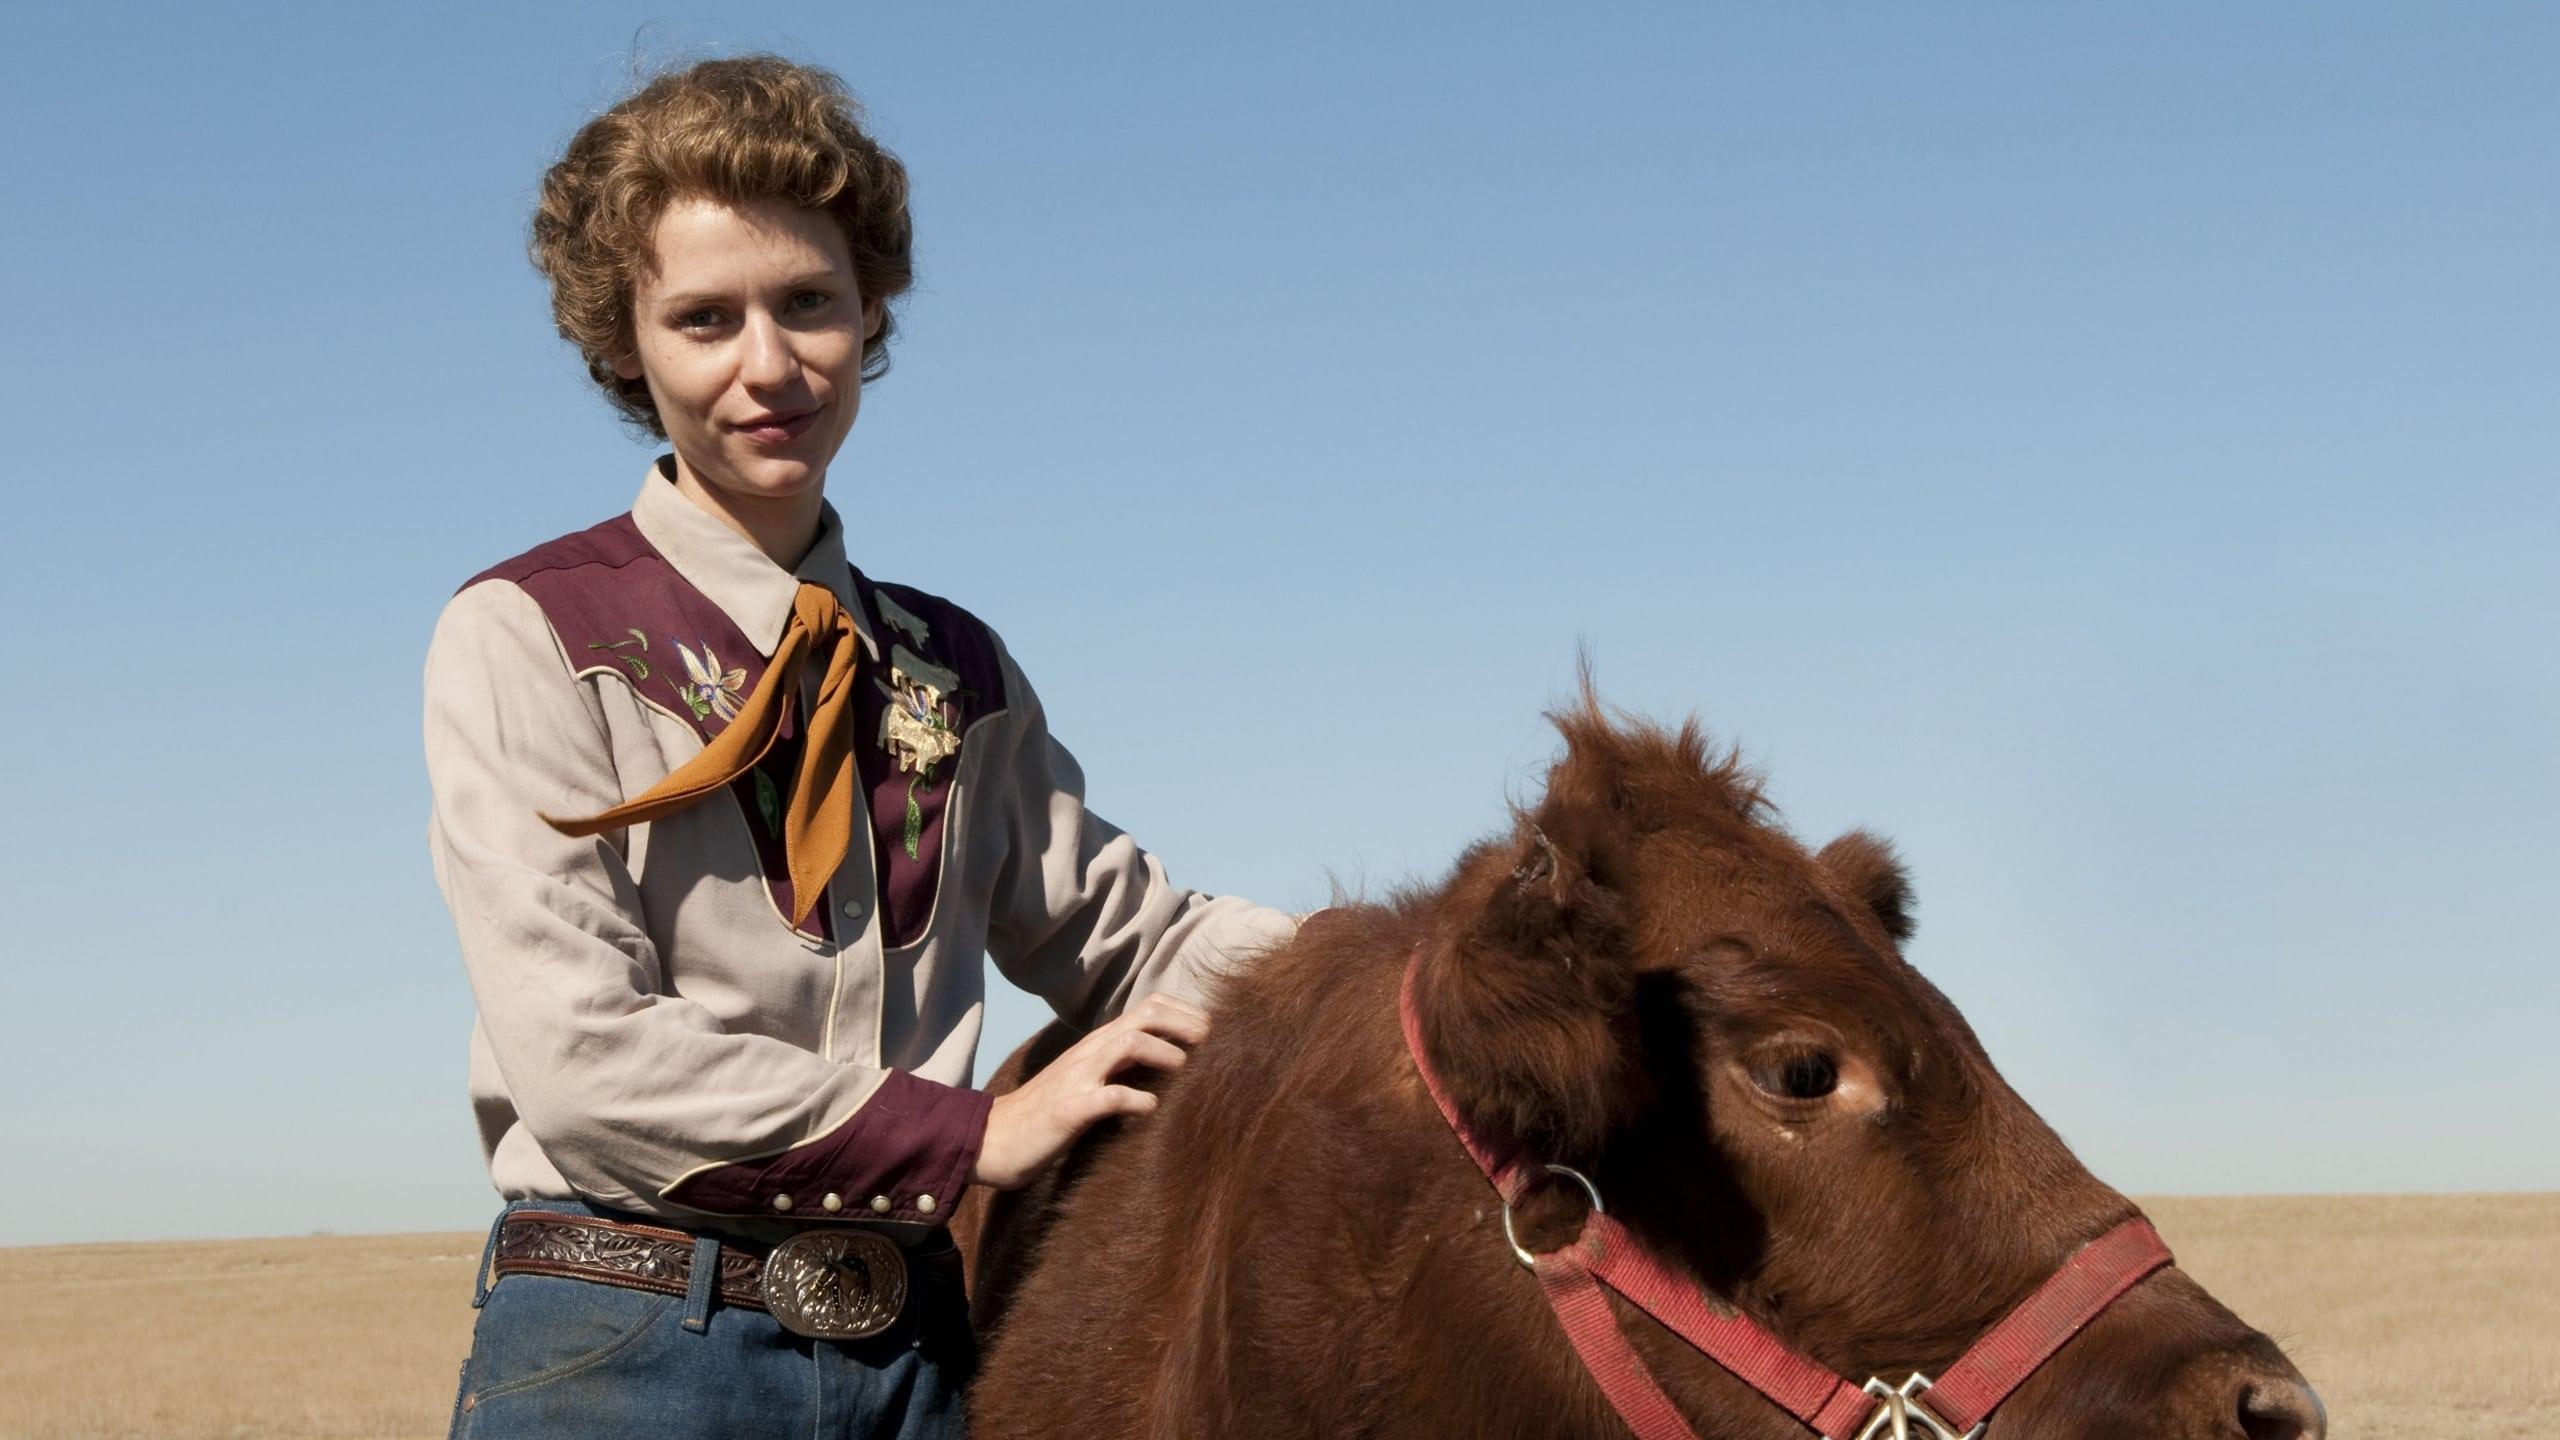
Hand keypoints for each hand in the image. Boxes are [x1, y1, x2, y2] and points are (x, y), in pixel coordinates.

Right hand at [969, 994, 1208, 1190]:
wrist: (994, 1139)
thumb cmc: (1046, 1114)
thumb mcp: (1088, 1081)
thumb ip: (1120, 1067)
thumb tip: (1169, 1064)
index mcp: (1097, 1044)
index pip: (1148, 1006)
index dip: (1185, 1012)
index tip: (1212, 1032)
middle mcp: (1089, 1052)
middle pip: (1145, 1014)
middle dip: (1186, 1024)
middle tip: (1213, 1045)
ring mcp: (1078, 1078)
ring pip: (1129, 1042)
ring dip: (1166, 1053)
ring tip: (1188, 1072)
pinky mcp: (1070, 1110)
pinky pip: (1110, 1097)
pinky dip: (1138, 1101)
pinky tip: (1152, 1111)